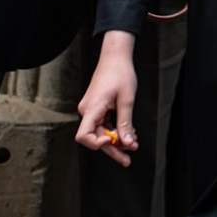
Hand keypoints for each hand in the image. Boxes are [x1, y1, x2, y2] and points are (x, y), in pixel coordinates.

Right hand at [74, 31, 139, 165]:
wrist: (115, 57)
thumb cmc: (120, 73)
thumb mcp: (127, 99)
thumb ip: (125, 123)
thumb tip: (126, 143)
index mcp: (92, 108)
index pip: (84, 136)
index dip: (96, 144)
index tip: (113, 142)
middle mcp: (87, 111)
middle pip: (96, 138)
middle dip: (113, 149)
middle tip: (127, 160)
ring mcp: (90, 110)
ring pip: (101, 132)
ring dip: (116, 140)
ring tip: (133, 145)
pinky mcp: (96, 108)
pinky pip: (103, 124)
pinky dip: (114, 131)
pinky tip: (127, 135)